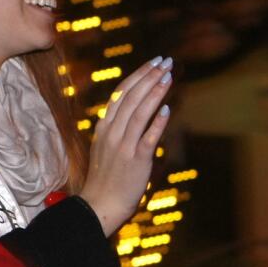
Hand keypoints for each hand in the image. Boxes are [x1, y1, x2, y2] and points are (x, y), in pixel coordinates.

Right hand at [80, 56, 173, 235]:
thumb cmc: (106, 178)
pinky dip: (157, 122)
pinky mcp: (135, 160)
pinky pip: (148, 138)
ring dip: (154, 92)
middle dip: (149, 77)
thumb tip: (143, 115)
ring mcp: (123, 145)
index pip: (120, 94)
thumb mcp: (108, 148)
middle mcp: (112, 132)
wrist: (99, 205)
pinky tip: (167, 109)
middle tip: (165, 61)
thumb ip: (121, 131)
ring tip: (168, 76)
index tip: (152, 63)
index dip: (138, 76)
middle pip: (131, 97)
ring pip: (139, 112)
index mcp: (104, 127)